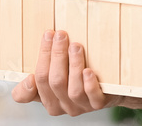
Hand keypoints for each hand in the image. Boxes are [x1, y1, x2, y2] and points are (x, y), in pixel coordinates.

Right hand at [12, 29, 141, 114]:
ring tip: (76, 46)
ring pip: (72, 89)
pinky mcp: (98, 104)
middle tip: (60, 35)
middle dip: (55, 55)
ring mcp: (80, 107)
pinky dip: (89, 84)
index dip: (29, 77)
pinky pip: (92, 97)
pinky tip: (89, 70)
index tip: (34, 60)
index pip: (32, 90)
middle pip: (53, 82)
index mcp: (47, 99)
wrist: (111, 88)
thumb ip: (45, 68)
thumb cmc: (79, 77)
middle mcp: (61, 106)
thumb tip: (36, 58)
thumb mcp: (59, 73)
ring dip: (73, 64)